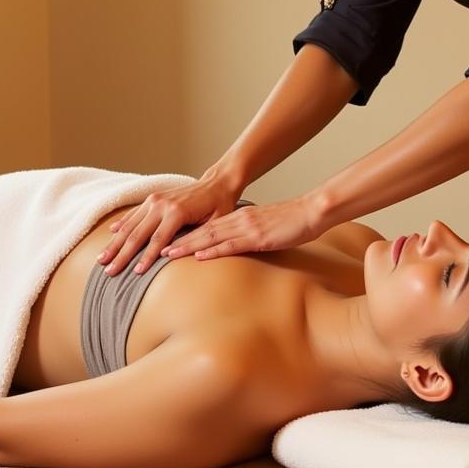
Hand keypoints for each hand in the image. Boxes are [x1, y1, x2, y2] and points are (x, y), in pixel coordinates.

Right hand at [97, 172, 239, 275]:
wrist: (216, 184)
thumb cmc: (219, 207)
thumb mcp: (214, 225)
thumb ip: (196, 239)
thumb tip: (176, 256)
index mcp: (176, 212)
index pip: (157, 241)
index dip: (146, 258)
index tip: (135, 274)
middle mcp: (161, 204)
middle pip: (137, 234)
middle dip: (122, 255)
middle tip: (109, 271)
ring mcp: (154, 200)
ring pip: (130, 225)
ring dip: (115, 243)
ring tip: (102, 259)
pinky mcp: (152, 198)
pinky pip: (133, 214)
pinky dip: (121, 225)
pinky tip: (110, 234)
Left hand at [163, 196, 318, 260]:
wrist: (310, 211)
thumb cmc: (290, 222)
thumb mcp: (264, 226)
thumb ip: (247, 234)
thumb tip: (234, 244)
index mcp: (238, 217)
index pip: (206, 227)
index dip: (184, 234)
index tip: (166, 241)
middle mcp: (238, 220)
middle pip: (201, 232)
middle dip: (179, 241)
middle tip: (158, 249)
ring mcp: (247, 228)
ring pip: (210, 237)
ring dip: (188, 246)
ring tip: (168, 253)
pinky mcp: (258, 237)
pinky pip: (232, 245)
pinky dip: (213, 250)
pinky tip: (199, 256)